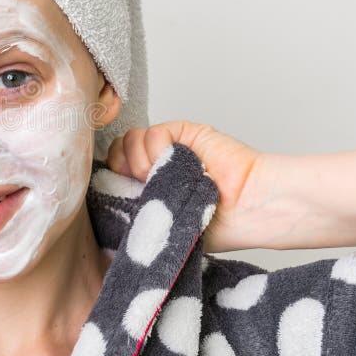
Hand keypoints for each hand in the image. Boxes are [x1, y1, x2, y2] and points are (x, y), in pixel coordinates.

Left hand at [104, 121, 259, 252]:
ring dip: (139, 163)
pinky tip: (172, 165)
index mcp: (149, 183)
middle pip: (117, 150)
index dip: (113, 178)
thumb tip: (109, 208)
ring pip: (129, 140)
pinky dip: (156, 150)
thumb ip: (138, 208)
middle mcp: (156, 161)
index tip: (124, 195)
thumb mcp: (165, 222)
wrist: (246, 209)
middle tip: (143, 187)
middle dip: (122, 169)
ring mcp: (168, 145)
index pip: (114, 169)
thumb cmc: (214, 224)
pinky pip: (152, 133)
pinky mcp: (183, 131)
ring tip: (161, 179)